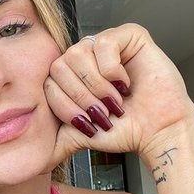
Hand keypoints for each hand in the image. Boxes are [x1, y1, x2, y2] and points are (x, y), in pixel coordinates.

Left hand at [44, 23, 193, 169]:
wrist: (157, 132)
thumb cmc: (125, 130)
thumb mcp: (80, 135)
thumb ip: (56, 139)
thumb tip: (36, 159)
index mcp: (71, 75)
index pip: (49, 82)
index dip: (67, 105)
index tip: (89, 122)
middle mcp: (86, 56)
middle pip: (60, 66)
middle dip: (82, 97)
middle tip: (104, 111)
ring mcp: (106, 44)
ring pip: (78, 53)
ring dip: (98, 85)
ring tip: (116, 99)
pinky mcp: (129, 35)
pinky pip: (104, 43)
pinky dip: (112, 69)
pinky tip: (125, 82)